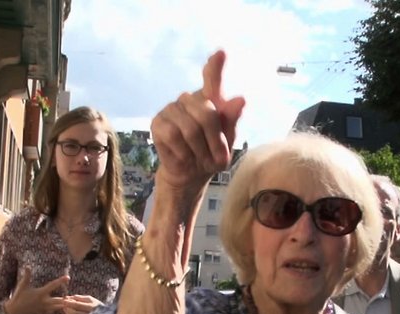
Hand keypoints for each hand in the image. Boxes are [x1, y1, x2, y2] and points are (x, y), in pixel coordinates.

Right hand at [5, 267, 69, 313]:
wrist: (15, 311)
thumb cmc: (19, 297)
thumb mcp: (22, 286)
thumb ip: (27, 276)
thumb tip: (28, 266)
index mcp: (40, 293)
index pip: (52, 285)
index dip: (60, 281)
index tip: (68, 277)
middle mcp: (44, 302)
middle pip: (60, 300)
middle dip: (68, 299)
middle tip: (75, 297)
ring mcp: (44, 309)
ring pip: (58, 308)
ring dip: (64, 305)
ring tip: (72, 302)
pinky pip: (53, 312)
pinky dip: (58, 310)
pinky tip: (64, 308)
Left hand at [61, 294, 101, 313]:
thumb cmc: (97, 306)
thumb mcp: (91, 299)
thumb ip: (81, 298)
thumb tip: (71, 297)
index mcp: (92, 307)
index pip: (78, 305)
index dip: (70, 303)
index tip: (64, 300)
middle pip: (75, 313)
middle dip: (68, 309)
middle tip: (64, 305)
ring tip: (65, 309)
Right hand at [151, 50, 245, 194]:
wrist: (190, 174)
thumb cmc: (211, 153)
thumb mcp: (227, 140)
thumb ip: (232, 119)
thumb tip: (241, 99)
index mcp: (209, 99)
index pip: (212, 79)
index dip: (215, 67)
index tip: (221, 54)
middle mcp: (189, 99)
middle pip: (207, 114)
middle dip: (215, 141)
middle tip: (217, 158)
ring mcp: (171, 109)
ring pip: (191, 128)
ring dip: (199, 150)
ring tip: (200, 158)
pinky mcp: (157, 123)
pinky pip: (173, 135)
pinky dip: (183, 152)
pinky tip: (184, 156)